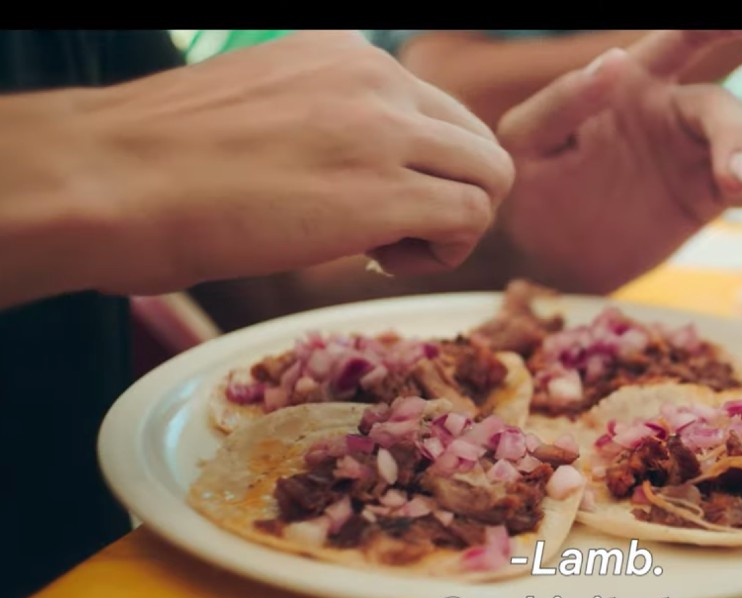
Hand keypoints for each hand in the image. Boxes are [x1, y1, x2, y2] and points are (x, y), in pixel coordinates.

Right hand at [84, 30, 512, 295]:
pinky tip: (384, 262)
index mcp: (345, 52)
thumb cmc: (163, 161)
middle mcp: (376, 78)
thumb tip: (355, 166)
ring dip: (455, 224)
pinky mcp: (383, 191)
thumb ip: (325, 119)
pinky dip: (444, 251)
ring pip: (489, 176)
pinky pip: (471, 218)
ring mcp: (384, 130)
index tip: (375, 198)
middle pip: (476, 140)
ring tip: (391, 250)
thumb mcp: (264, 108)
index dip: (421, 165)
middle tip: (394, 233)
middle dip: (451, 193)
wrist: (112, 180)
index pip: (434, 109)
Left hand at [492, 30, 741, 293]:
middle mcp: (670, 112)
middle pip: (722, 109)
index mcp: (631, 84)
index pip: (683, 41)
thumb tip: (614, 60)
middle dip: (740, 138)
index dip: (720, 26)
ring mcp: (693, 156)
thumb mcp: (529, 142)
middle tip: (735, 180)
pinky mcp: (707, 198)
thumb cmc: (527, 185)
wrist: (543, 253)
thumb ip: (566, 102)